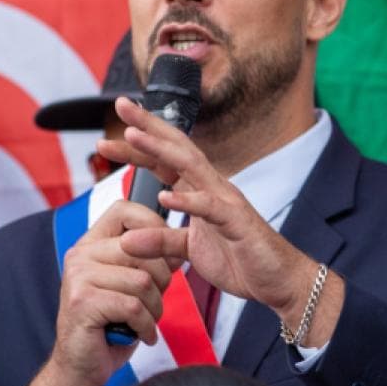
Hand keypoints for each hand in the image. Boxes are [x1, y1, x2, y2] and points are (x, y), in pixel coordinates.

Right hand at [24, 200, 174, 385]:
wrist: (81, 368)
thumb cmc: (111, 326)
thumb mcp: (131, 288)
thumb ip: (149, 263)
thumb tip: (178, 243)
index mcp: (91, 244)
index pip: (124, 209)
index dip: (153, 224)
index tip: (166, 252)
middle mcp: (81, 254)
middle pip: (143, 249)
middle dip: (162, 280)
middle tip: (154, 303)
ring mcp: (78, 277)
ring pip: (142, 281)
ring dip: (154, 309)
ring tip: (145, 322)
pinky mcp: (82, 302)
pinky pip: (133, 307)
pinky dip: (146, 326)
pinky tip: (141, 335)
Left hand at [99, 97, 344, 344]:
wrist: (278, 280)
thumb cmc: (239, 260)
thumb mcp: (188, 252)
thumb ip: (160, 241)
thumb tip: (126, 240)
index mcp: (200, 190)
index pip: (164, 160)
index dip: (138, 145)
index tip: (108, 137)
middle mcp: (212, 186)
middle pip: (176, 148)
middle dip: (147, 126)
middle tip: (120, 105)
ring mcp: (226, 200)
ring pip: (190, 166)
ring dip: (159, 149)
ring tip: (132, 136)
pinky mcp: (237, 222)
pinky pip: (210, 207)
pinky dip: (188, 200)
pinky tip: (164, 196)